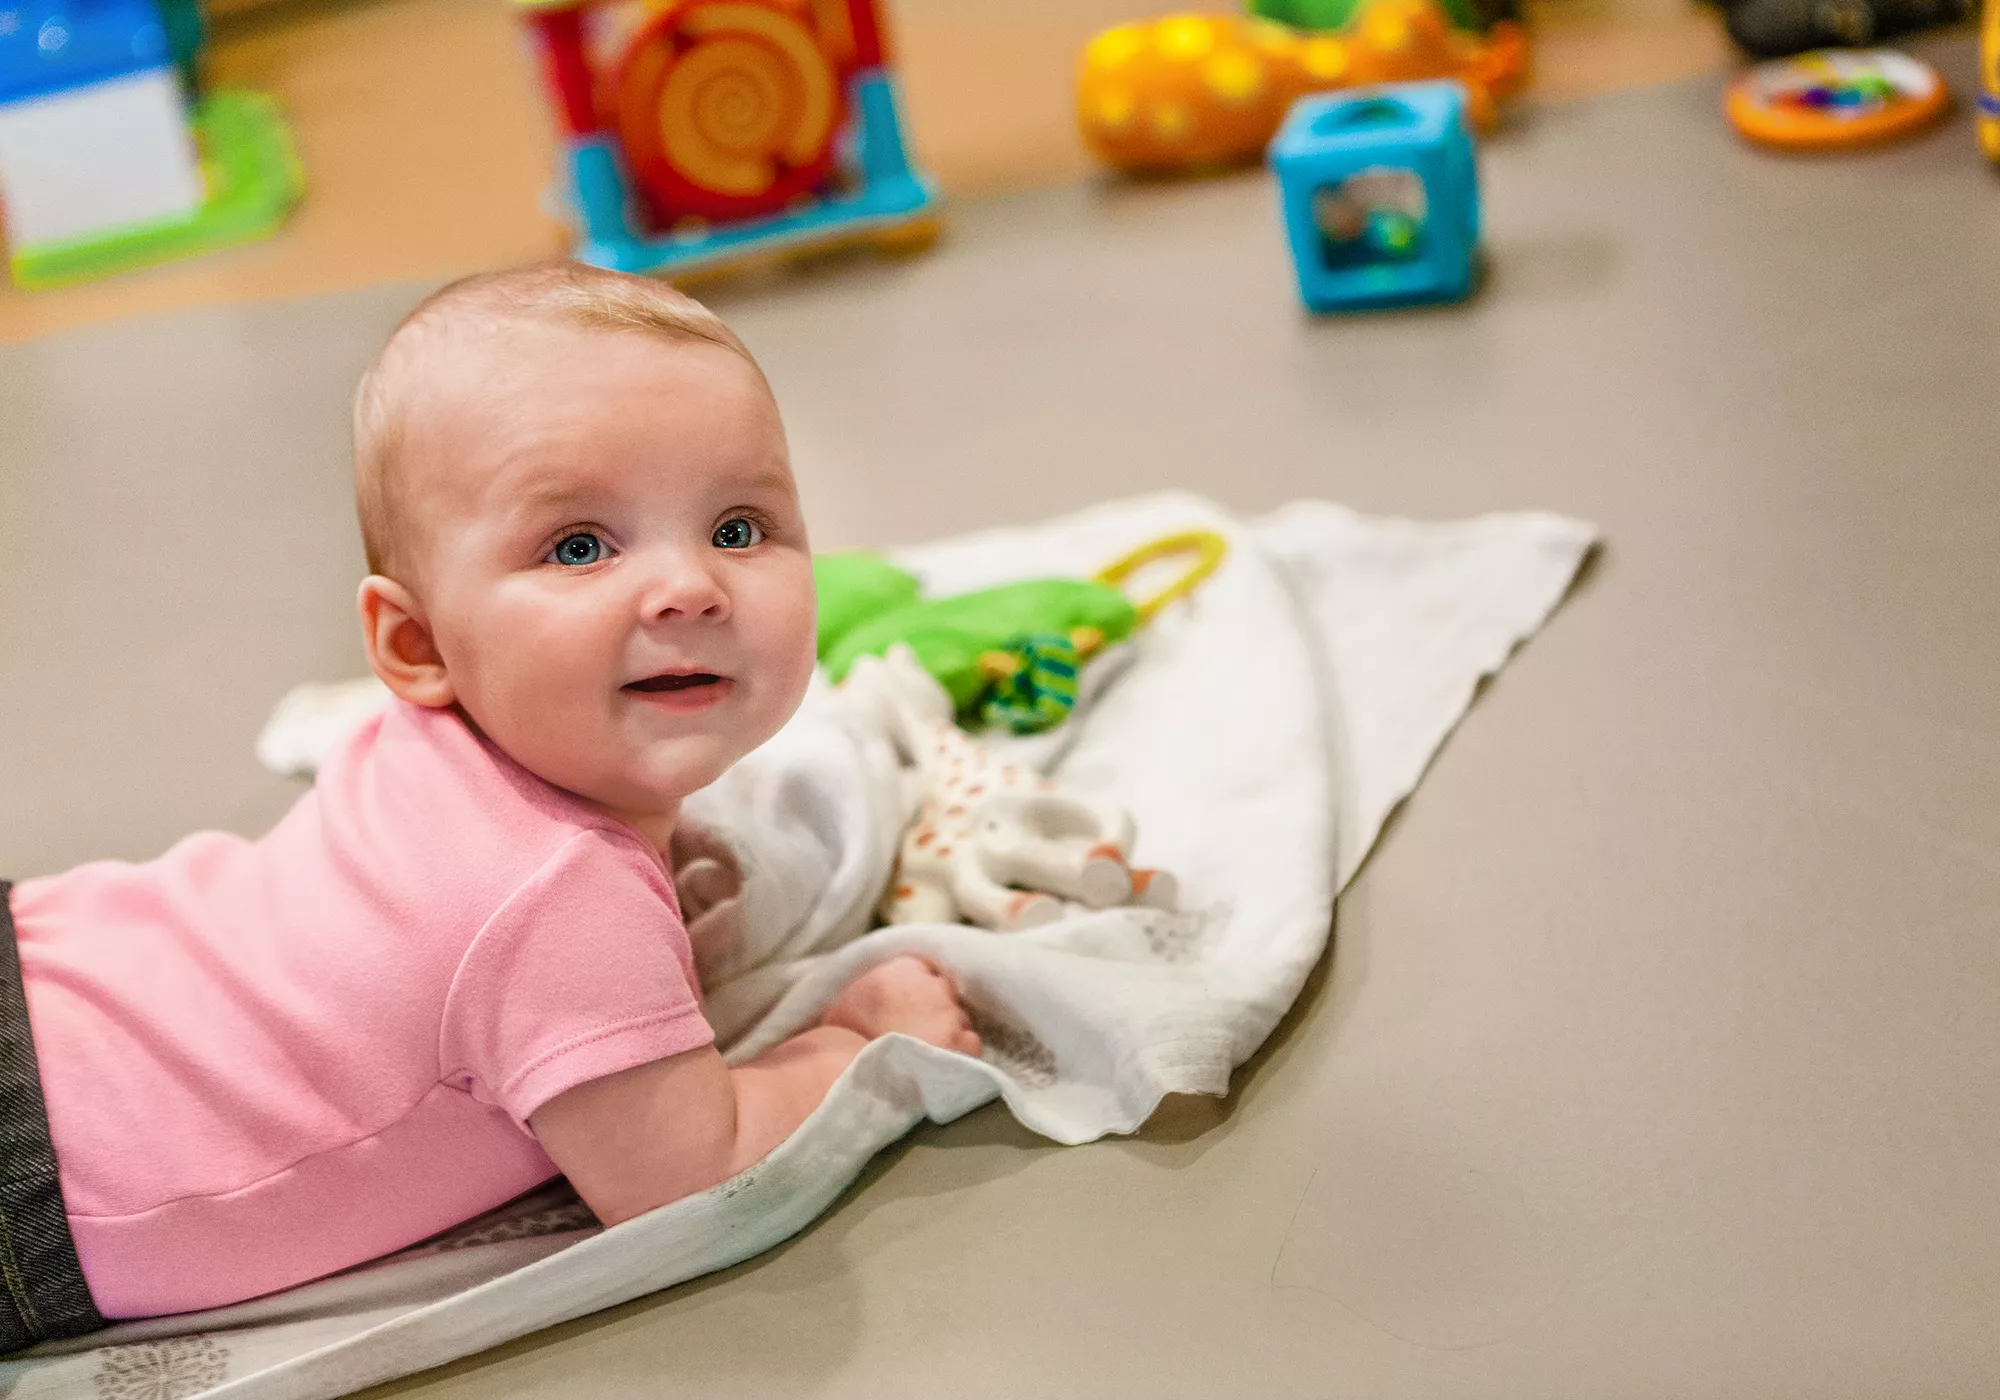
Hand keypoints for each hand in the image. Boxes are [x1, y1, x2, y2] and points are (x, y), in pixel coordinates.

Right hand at [821, 955, 981, 1056]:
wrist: (854, 1074)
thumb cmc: (844, 1041)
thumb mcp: (847, 1003)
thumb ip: (871, 993)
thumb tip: (872, 1002)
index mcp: (903, 970)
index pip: (921, 970)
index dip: (915, 991)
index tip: (907, 1007)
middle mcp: (933, 986)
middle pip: (943, 993)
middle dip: (933, 1011)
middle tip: (916, 1034)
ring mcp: (952, 1015)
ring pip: (959, 1020)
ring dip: (947, 1033)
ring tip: (926, 1056)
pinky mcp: (965, 1044)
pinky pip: (969, 1045)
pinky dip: (959, 1055)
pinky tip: (938, 1069)